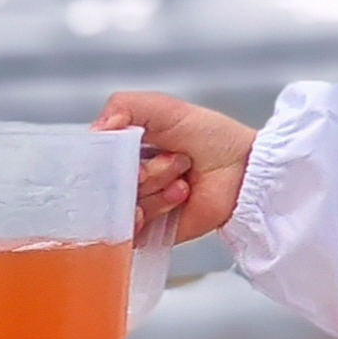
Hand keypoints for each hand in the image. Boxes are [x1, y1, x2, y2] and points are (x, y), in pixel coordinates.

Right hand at [97, 92, 257, 244]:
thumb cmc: (209, 135)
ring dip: (156, 189)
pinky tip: (175, 199)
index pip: (93, 160)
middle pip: (108, 185)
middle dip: (143, 172)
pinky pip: (131, 232)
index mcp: (124, 150)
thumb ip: (124, 106)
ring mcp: (138, 205)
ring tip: (184, 179)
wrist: (243, 169)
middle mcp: (128, 179)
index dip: (104, 158)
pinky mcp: (152, 231)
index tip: (122, 151)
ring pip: (122, 206)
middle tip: (175, 160)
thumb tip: (96, 129)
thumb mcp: (164, 108)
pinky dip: (151, 214)